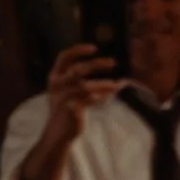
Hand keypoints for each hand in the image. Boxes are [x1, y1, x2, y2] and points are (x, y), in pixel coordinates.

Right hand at [41, 41, 120, 156]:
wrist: (58, 131)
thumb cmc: (69, 109)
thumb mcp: (76, 93)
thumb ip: (94, 84)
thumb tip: (124, 82)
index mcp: (55, 76)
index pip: (64, 57)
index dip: (78, 50)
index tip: (94, 48)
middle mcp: (57, 85)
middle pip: (78, 69)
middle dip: (96, 64)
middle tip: (112, 62)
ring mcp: (62, 97)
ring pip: (84, 85)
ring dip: (102, 84)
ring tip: (115, 85)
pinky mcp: (69, 109)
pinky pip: (88, 99)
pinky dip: (99, 96)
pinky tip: (107, 96)